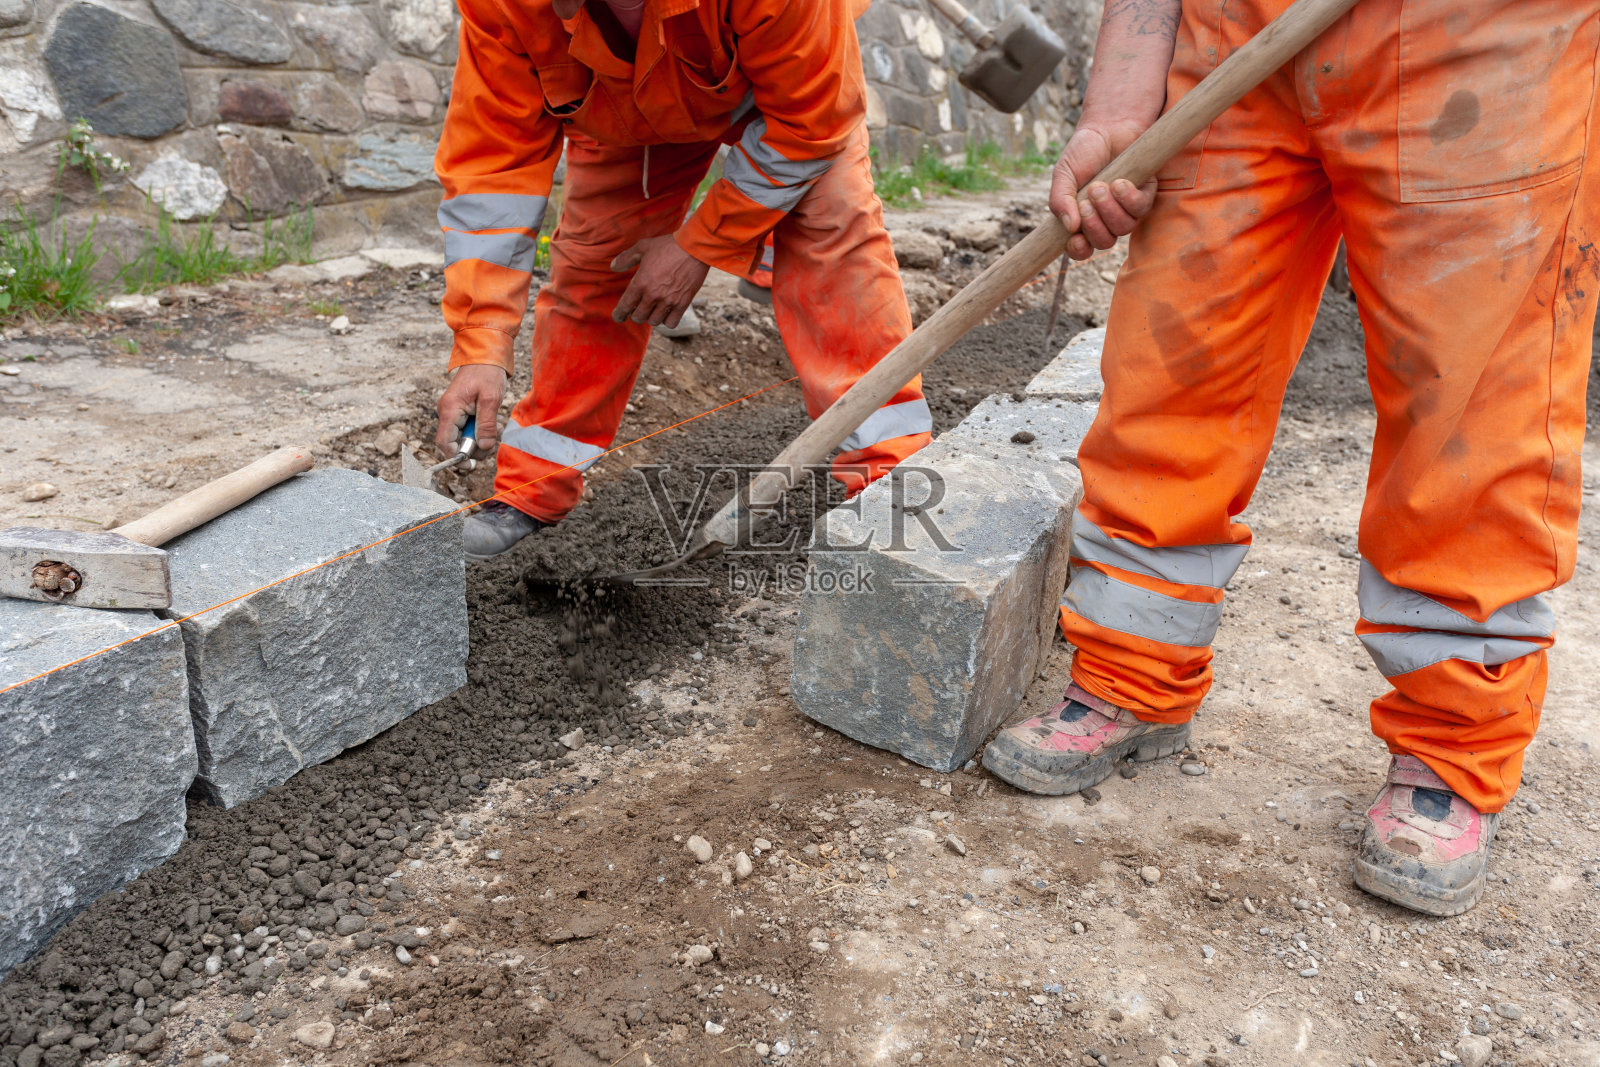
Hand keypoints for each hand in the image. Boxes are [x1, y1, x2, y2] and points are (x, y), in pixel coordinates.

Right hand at [436, 364, 506, 457]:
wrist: (486, 355)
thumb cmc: (487, 373)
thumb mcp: (490, 399)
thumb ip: (486, 424)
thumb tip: (483, 447)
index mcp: (450, 410)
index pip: (445, 443)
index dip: (456, 457)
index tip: (470, 465)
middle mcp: (447, 413)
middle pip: (455, 444)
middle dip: (475, 447)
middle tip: (493, 440)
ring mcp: (454, 413)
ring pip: (464, 438)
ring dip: (482, 438)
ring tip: (497, 426)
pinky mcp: (462, 412)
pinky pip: (469, 429)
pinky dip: (482, 431)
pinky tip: (494, 422)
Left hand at [611, 235, 710, 326]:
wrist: (693, 248)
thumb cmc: (668, 246)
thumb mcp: (643, 247)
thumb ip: (626, 258)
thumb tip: (614, 267)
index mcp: (640, 282)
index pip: (625, 307)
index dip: (619, 314)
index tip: (619, 316)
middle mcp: (653, 295)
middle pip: (639, 317)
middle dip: (636, 314)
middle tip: (639, 309)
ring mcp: (668, 301)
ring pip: (654, 321)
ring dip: (652, 317)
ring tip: (654, 309)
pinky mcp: (682, 303)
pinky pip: (671, 323)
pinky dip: (667, 320)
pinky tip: (667, 312)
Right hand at [1049, 123, 1158, 260]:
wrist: (1109, 126)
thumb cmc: (1084, 151)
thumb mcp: (1063, 174)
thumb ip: (1059, 200)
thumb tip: (1069, 227)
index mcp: (1083, 218)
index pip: (1082, 248)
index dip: (1079, 250)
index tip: (1075, 239)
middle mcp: (1106, 218)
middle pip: (1104, 242)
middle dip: (1094, 226)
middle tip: (1086, 202)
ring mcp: (1126, 209)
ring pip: (1123, 228)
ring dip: (1110, 210)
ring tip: (1101, 186)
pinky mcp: (1146, 194)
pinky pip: (1141, 209)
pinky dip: (1128, 198)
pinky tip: (1120, 182)